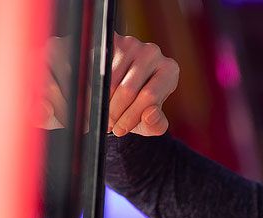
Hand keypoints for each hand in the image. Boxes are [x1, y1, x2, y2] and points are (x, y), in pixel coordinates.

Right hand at [43, 33, 178, 134]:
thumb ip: (156, 124)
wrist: (123, 91)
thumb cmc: (140, 107)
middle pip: (128, 89)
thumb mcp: (150, 121)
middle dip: (114, 112)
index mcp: (169, 71)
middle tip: (107, 125)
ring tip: (101, 113)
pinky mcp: (111, 41)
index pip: (149, 96)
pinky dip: (93, 88)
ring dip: (102, 102)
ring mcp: (132, 43)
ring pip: (110, 80)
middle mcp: (153, 53)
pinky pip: (97, 69)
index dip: (131, 117)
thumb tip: (150, 114)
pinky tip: (94, 99)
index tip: (119, 130)